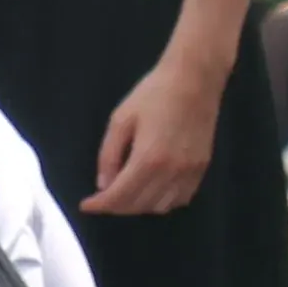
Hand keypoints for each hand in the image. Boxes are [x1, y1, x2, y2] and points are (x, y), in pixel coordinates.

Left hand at [82, 54, 222, 217]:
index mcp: (148, 158)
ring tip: (125, 193)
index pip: (119, 195)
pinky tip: (151, 190)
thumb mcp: (120, 119)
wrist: (195, 78)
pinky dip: (161, 202)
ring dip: (138, 206)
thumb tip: (103, 185)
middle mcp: (170, 172)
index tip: (86, 205)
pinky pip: (180, 199)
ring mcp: (189, 172)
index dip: (99, 205)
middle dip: (116, 206)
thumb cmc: (154, 93)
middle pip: (138, 205)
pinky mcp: (201, 169)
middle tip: (103, 198)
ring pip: (159, 207)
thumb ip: (109, 155)